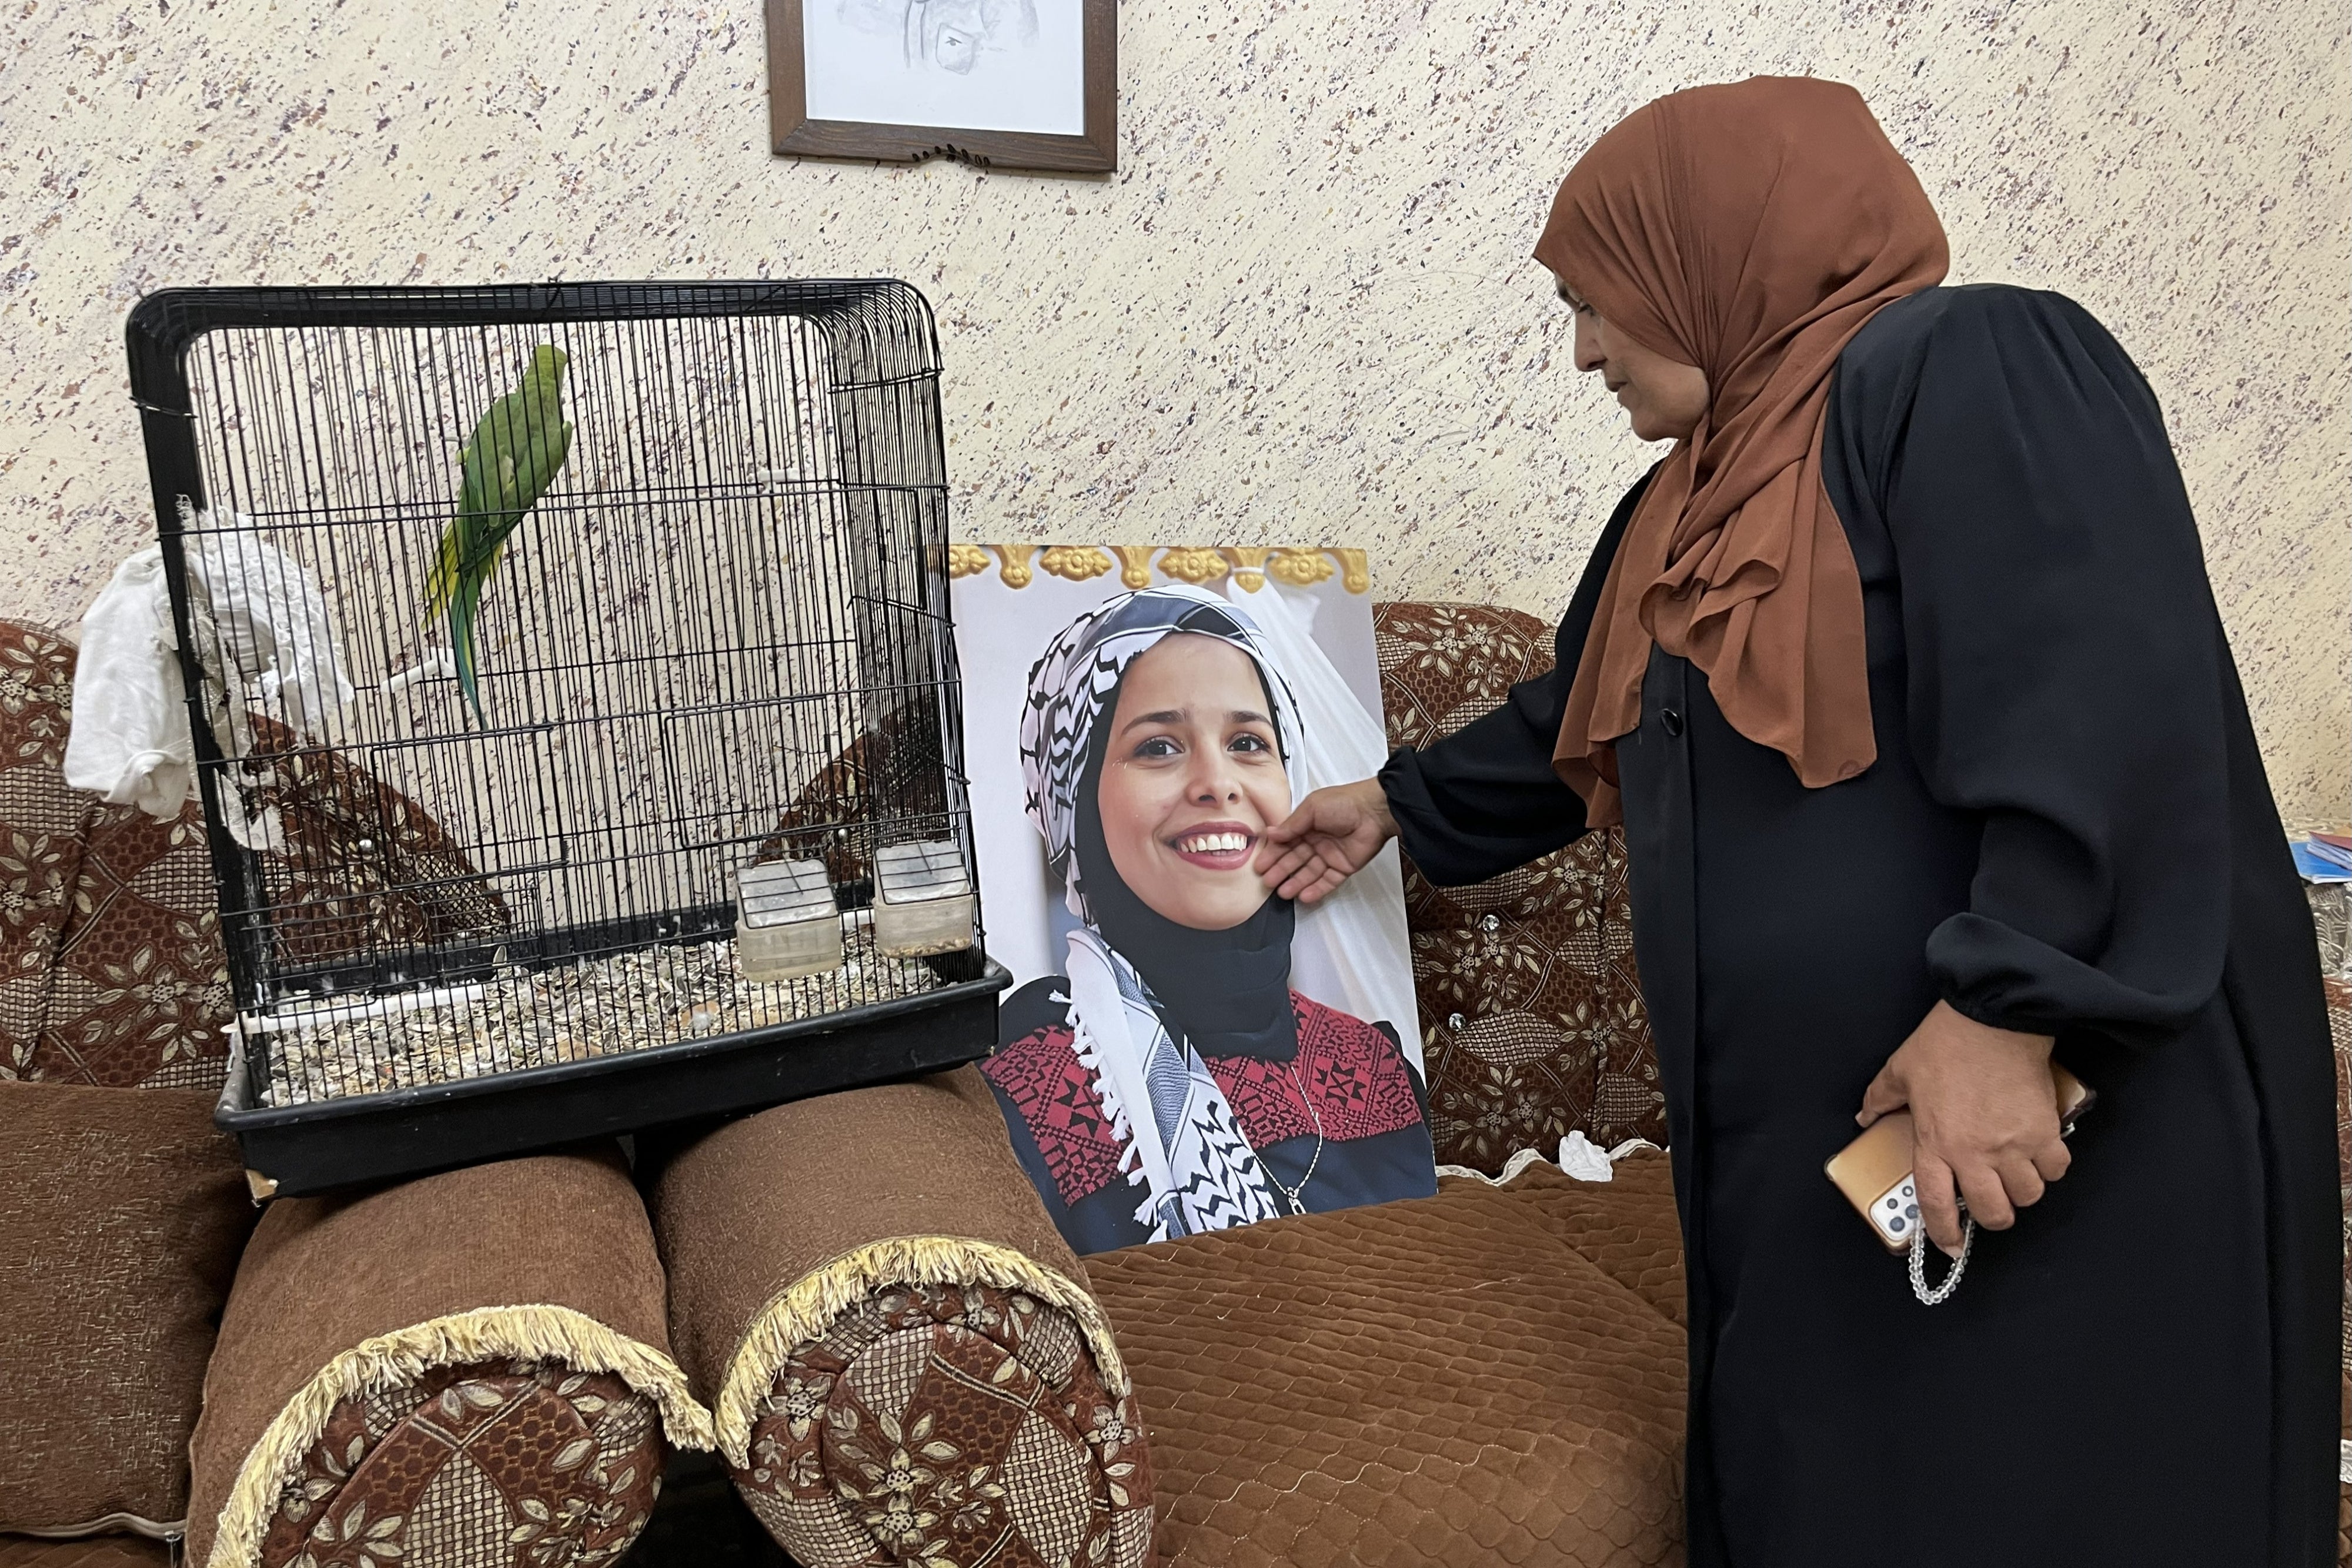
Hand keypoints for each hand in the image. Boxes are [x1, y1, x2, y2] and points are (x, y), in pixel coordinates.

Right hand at [1253, 779, 1397, 904]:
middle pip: (1295, 860)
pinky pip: (1327, 881)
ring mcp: (1330, 855)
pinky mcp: (1343, 867)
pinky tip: (1304, 896)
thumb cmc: (1344, 802)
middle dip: (1281, 871)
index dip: (1273, 854)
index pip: (1285, 842)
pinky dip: (1316, 890)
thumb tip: (1271, 834)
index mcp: (1307, 824)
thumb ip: (1292, 824)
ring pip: (1309, 873)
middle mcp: (1317, 841)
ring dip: (1295, 883)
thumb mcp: (1312, 808)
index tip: (1260, 865)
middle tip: (1268, 882)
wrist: (1375, 811)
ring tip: (1283, 893)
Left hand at [1858, 1002, 2067, 1255]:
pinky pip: (2056, 1169)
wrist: (1994, 1019)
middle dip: (1993, 1217)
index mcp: (1935, 1143)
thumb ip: (1881, 1097)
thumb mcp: (1901, 1069)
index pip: (1936, 1204)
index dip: (1943, 1233)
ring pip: (2028, 1196)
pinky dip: (2051, 1168)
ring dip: (2022, 1192)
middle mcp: (1974, 1153)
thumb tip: (1865, 1114)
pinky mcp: (2044, 1132)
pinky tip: (2040, 1154)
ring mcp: (2013, 1146)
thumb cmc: (1946, 1043)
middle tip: (1991, 1203)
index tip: (1950, 1247)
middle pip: (1992, 1212)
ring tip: (2015, 1175)